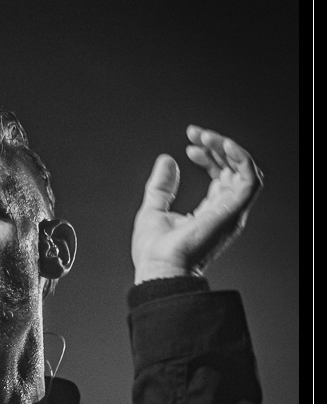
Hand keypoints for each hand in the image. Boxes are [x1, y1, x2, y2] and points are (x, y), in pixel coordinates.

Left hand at [132, 125, 263, 282]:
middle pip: (232, 170)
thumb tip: (167, 160)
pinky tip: (224, 145)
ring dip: (228, 148)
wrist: (159, 270)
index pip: (219, 177)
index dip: (208, 157)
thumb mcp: (153, 209)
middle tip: (196, 134)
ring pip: (244, 170)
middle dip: (217, 146)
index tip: (190, 146)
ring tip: (207, 137)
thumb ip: (162, 186)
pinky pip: (250, 179)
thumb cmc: (155, 253)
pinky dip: (241, 159)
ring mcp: (230, 213)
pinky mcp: (233, 211)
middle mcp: (223, 213)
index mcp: (209, 214)